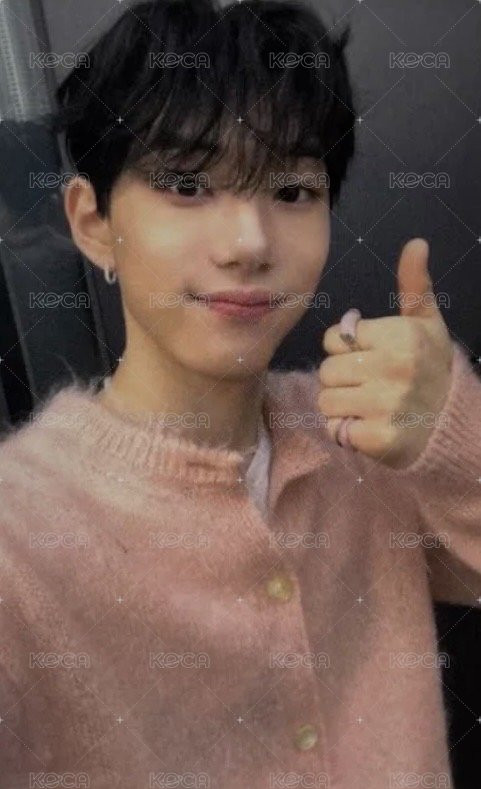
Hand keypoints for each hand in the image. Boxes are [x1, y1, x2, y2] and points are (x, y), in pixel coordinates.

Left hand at [318, 238, 454, 467]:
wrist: (450, 426)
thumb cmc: (431, 369)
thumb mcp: (428, 324)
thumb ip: (414, 286)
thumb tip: (416, 242)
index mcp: (400, 336)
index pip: (334, 338)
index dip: (347, 350)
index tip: (371, 358)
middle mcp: (393, 368)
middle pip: (326, 370)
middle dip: (342, 379)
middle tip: (371, 385)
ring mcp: (386, 405)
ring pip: (326, 400)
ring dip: (341, 406)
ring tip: (368, 406)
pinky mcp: (378, 438)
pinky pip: (334, 429)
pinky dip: (345, 432)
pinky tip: (368, 426)